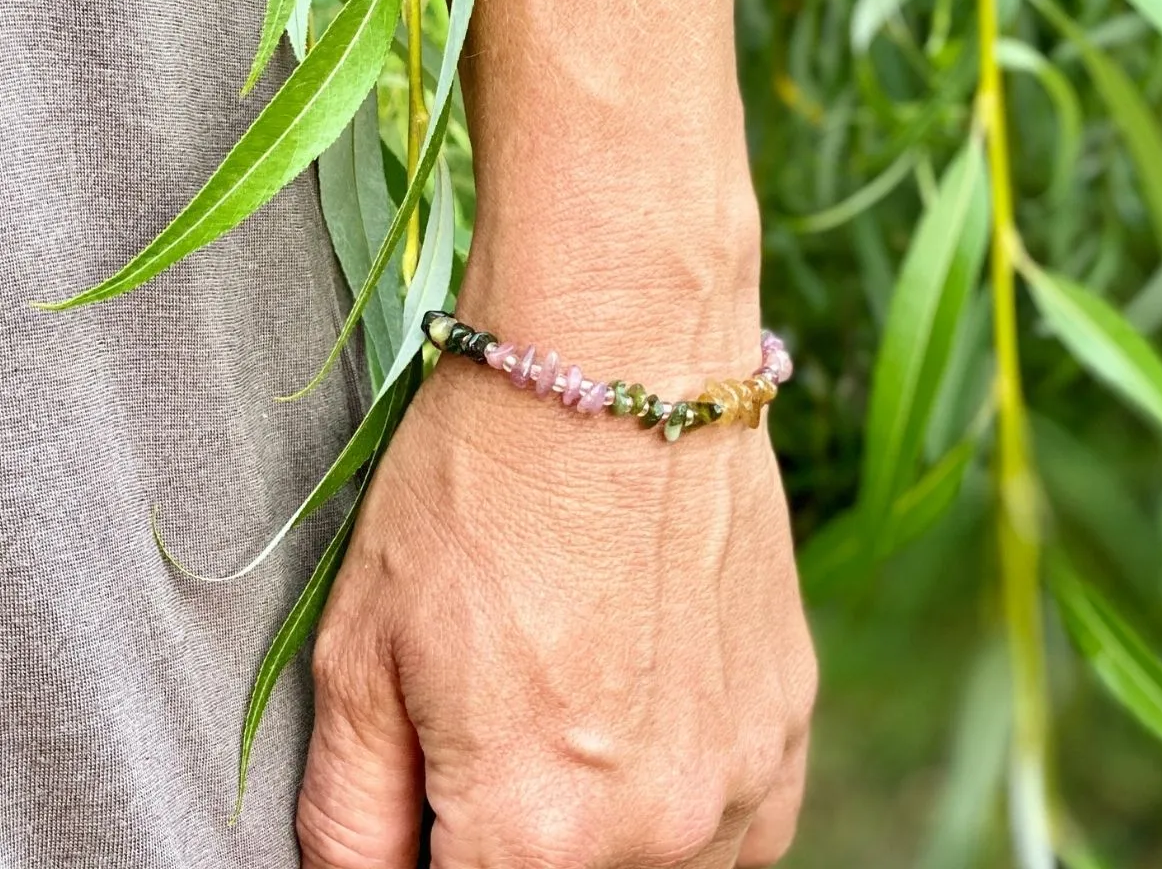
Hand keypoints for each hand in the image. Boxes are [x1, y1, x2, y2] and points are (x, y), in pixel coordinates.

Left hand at [295, 324, 816, 868]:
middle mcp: (656, 831)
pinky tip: (643, 726)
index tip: (432, 798)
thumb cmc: (482, 482)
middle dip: (509, 840)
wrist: (618, 361)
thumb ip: (351, 816)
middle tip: (488, 730)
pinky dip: (683, 812)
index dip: (431, 848)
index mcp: (534, 830)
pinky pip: (739, 831)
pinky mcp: (790, 719)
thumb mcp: (362, 649)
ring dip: (603, 836)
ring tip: (567, 719)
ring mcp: (740, 776)